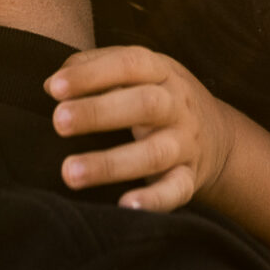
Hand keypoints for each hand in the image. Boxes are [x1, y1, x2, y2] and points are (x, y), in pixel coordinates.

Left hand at [45, 45, 233, 211]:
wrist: (219, 136)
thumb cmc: (157, 96)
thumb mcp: (136, 72)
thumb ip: (94, 68)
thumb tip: (50, 85)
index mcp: (161, 71)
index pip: (129, 64)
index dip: (92, 74)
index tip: (55, 88)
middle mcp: (176, 104)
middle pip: (144, 104)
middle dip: (99, 113)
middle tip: (58, 122)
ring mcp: (185, 143)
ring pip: (154, 153)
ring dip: (111, 164)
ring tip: (70, 172)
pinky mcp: (190, 178)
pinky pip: (176, 190)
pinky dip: (153, 201)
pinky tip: (124, 206)